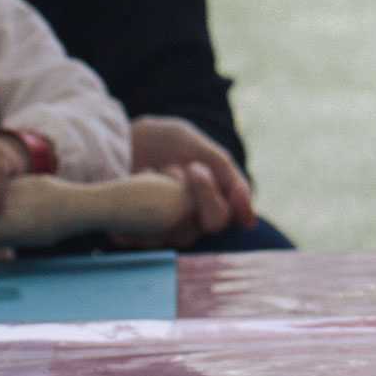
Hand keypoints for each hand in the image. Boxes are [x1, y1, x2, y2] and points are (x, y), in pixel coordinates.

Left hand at [113, 115, 255, 249]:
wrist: (127, 138)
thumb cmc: (169, 143)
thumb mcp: (204, 151)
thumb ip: (232, 182)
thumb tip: (250, 221)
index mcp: (208, 209)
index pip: (217, 220)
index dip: (206, 194)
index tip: (195, 167)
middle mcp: (184, 227)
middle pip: (187, 233)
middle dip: (176, 193)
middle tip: (170, 168)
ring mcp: (154, 234)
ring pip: (157, 237)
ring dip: (152, 195)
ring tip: (148, 172)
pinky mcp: (125, 234)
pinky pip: (127, 236)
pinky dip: (128, 204)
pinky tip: (129, 185)